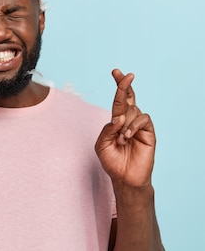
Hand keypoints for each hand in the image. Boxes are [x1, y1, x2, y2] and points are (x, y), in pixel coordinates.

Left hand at [95, 69, 155, 187]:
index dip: (119, 86)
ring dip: (124, 123)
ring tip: (121, 139)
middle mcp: (129, 121)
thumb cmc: (112, 162)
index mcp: (117, 122)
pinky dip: (133, 126)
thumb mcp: (102, 145)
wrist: (125, 178)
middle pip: (129, 98)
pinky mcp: (149, 133)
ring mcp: (139, 126)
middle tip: (125, 74)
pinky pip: (143, 119)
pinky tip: (127, 137)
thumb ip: (107, 130)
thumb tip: (117, 117)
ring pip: (133, 111)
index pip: (118, 101)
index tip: (116, 72)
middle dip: (125, 85)